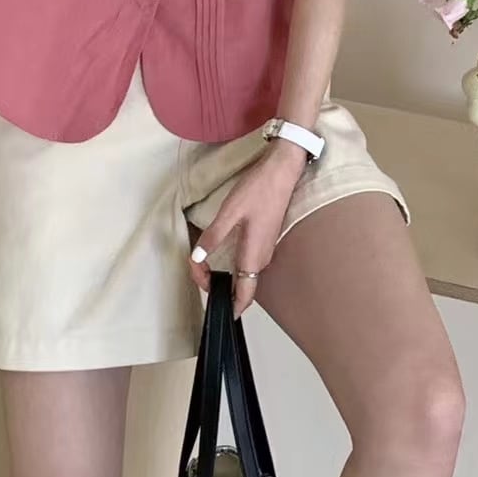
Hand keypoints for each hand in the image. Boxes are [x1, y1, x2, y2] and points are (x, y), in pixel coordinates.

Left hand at [190, 141, 307, 315]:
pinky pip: (246, 264)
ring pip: (242, 276)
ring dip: (222, 274)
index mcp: (253, 256)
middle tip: (195, 267)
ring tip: (202, 262)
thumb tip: (197, 258)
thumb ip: (213, 236)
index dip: (226, 305)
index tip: (208, 297)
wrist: (282, 171)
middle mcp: (261, 258)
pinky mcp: (264, 240)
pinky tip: (218, 252)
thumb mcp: (230, 212)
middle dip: (214, 284)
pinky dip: (230, 265)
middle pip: (239, 287)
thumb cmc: (260, 189)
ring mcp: (264, 250)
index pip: (243, 297)